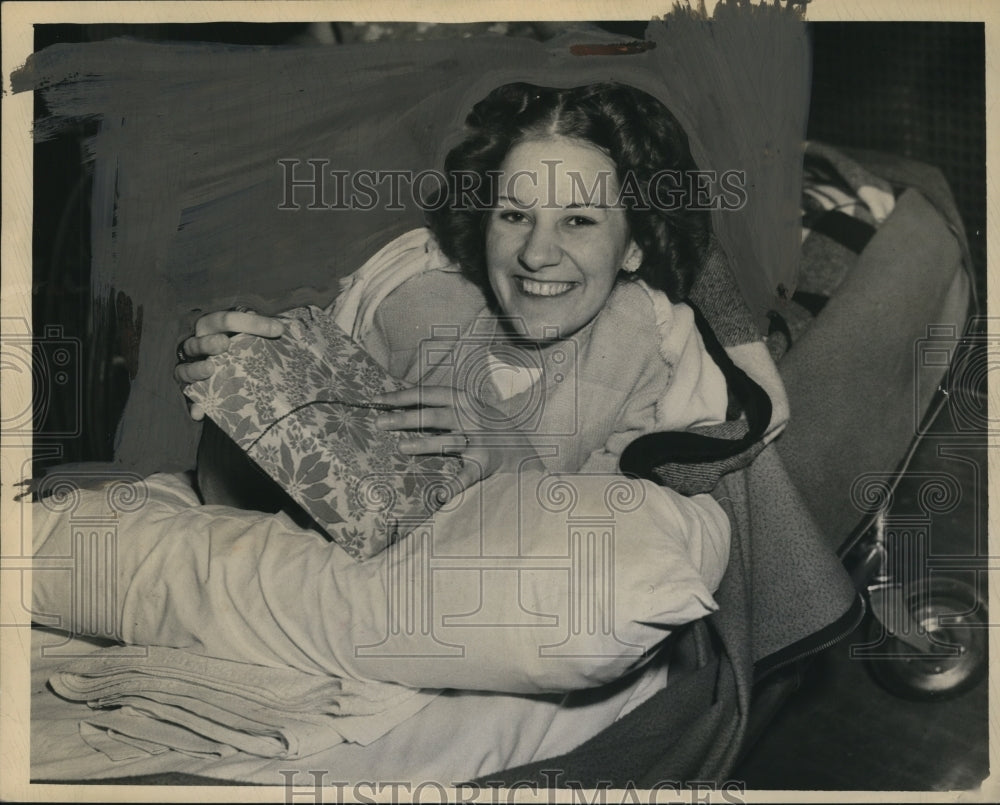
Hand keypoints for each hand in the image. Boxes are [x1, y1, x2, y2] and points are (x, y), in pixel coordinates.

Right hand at [175, 309, 283, 419]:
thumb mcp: (255, 341)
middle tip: (224, 344)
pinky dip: (193, 405)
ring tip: (209, 370)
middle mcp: (199, 348)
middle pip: (197, 342)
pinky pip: (188, 399)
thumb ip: (263, 333)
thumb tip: (278, 327)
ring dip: (195, 369)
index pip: (227, 320)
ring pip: (184, 369)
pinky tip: (199, 413)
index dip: (251, 323)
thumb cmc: (246, 351)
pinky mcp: (192, 392)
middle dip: (208, 342)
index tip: (278, 329)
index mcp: (214, 330)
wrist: (234, 377)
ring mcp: (192, 370)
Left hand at [373, 385, 540, 494]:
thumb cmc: (487, 427)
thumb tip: (400, 403)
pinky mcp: (485, 464)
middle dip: (404, 419)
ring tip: (401, 448)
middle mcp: (472, 418)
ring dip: (424, 444)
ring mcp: (479, 441)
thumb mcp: (469, 409)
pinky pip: (467, 476)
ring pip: (447, 442)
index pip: (429, 394)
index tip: (378, 401)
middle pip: (433, 415)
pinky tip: (439, 495)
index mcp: (465, 400)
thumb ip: (441, 406)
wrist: (524, 449)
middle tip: (379, 424)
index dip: (402, 396)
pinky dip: (454, 487)